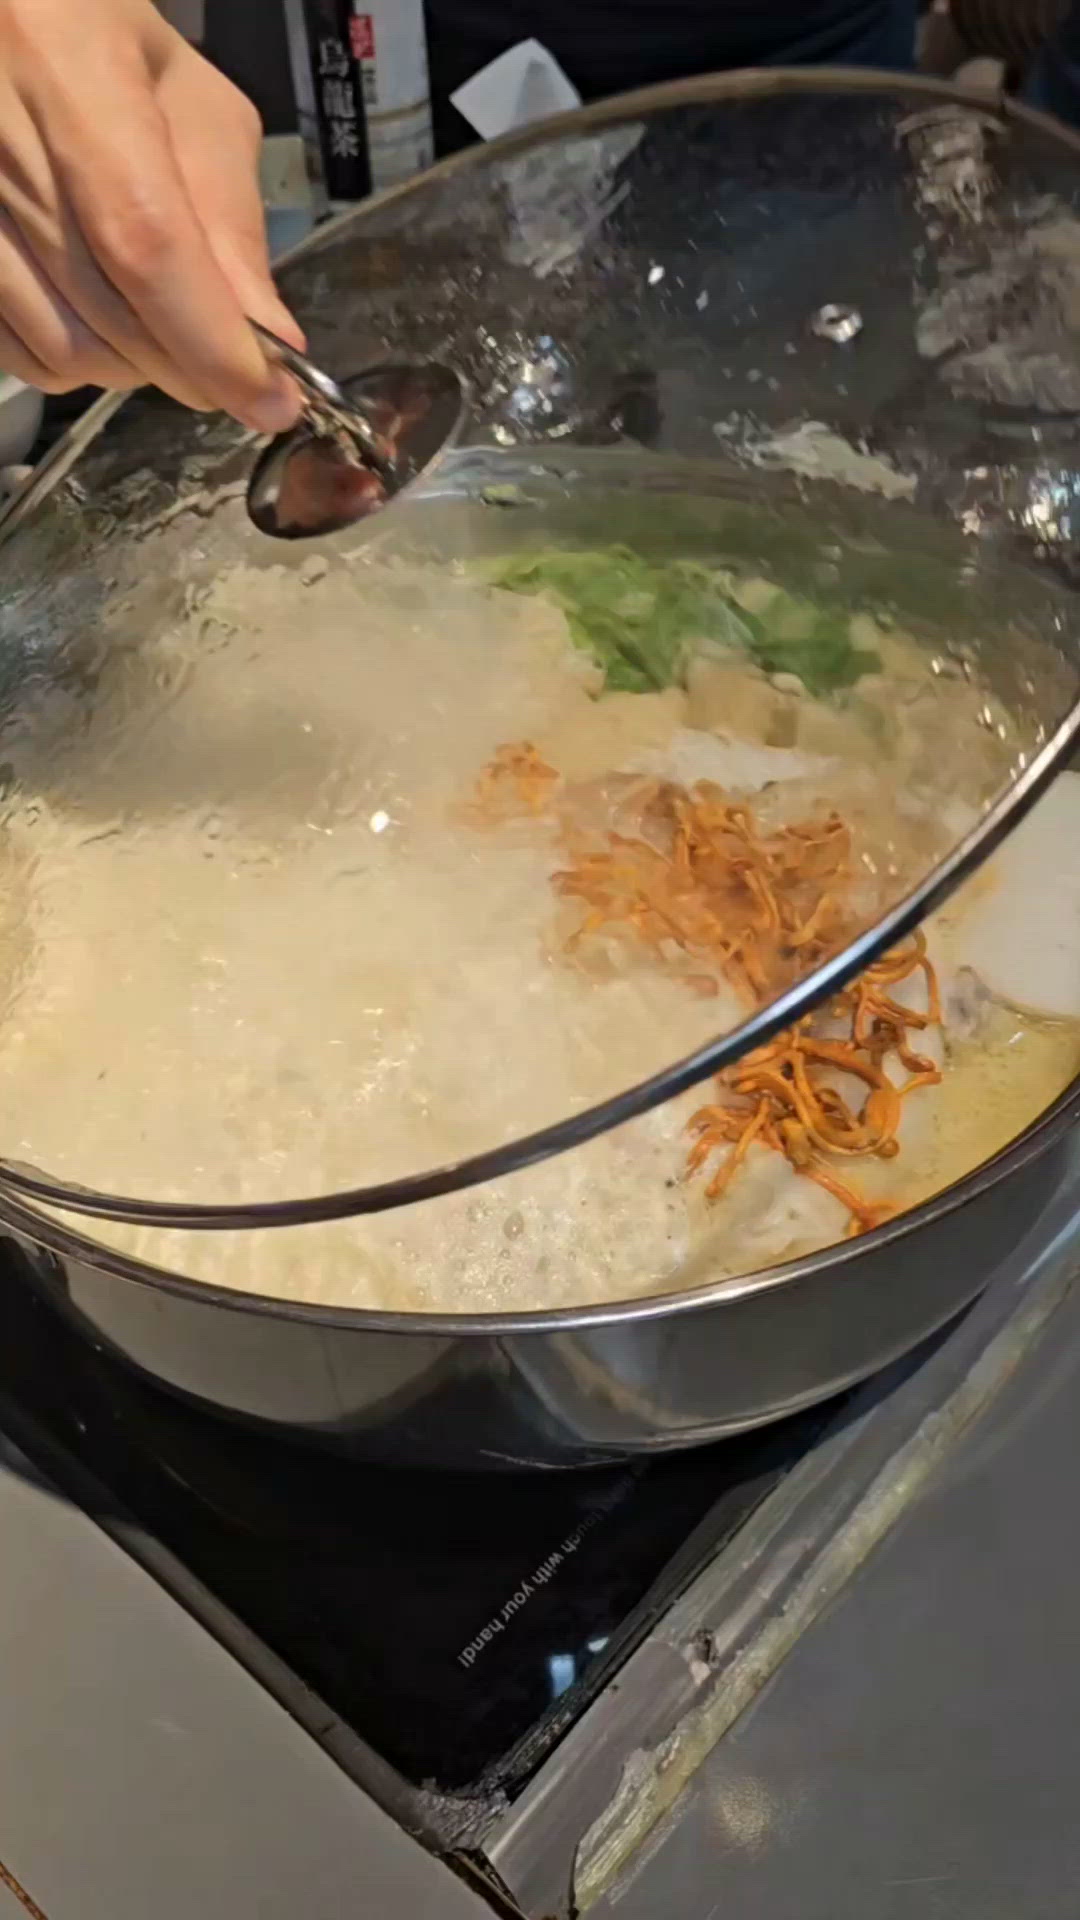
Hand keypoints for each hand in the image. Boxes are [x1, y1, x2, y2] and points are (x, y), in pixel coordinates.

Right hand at [0, 0, 303, 430]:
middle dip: (187, 363)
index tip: (269, 397)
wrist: (6, 15)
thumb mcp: (186, 98)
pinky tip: (99, 322)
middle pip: (103, 305)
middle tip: (232, 370)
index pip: (143, 237)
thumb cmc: (95, 36)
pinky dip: (72, 361)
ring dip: (132, 367)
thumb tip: (267, 340)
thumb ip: (229, 216)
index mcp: (63, 60)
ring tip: (163, 331)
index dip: (209, 338)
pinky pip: (13, 347)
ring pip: (57, 342)